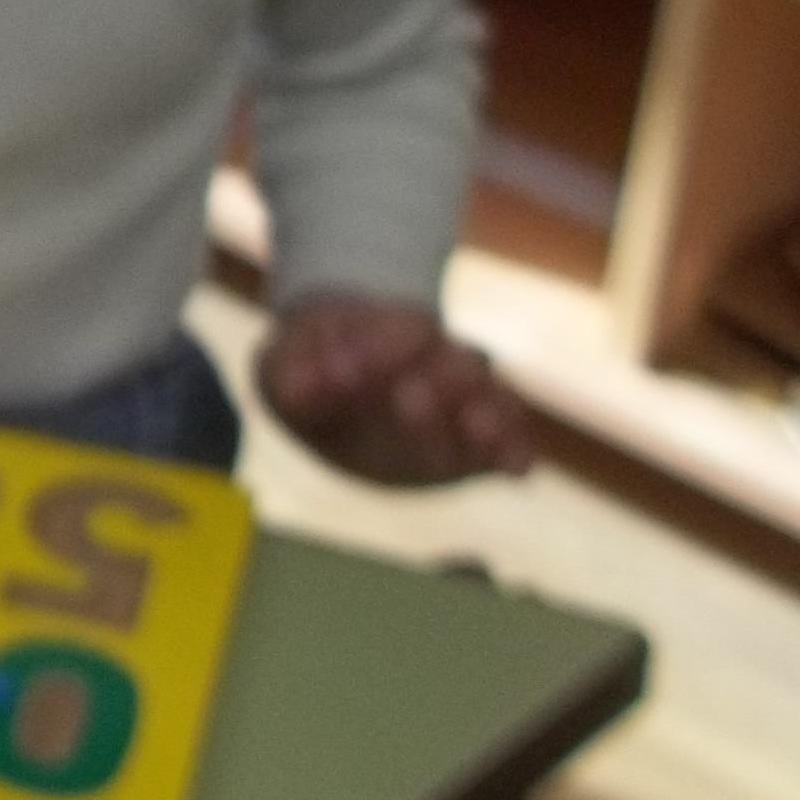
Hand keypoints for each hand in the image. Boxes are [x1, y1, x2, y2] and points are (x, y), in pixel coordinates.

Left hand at [256, 292, 531, 484]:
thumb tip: (297, 392)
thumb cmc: (312, 372)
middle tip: (409, 402)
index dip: (379, 346)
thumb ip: (290, 372)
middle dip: (436, 382)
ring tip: (477, 431)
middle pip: (454, 363)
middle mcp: (442, 360)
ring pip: (490, 397)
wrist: (343, 390)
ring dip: (484, 414)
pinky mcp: (481, 444)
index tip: (347, 372)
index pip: (403, 329)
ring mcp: (467, 401)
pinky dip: (514, 451)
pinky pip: (510, 440)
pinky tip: (514, 471)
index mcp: (395, 331)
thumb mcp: (284, 366)